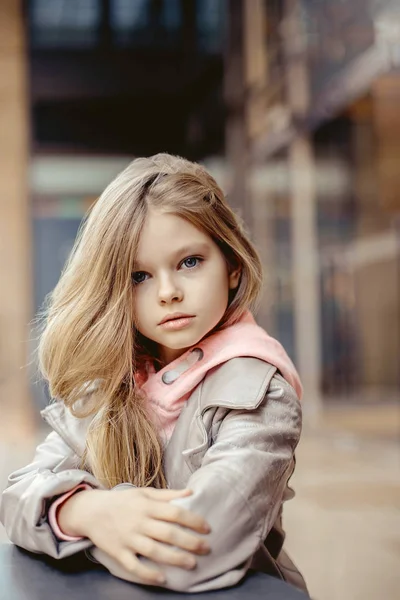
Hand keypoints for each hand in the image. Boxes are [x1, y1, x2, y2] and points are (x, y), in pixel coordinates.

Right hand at [58, 487, 210, 584]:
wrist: (91, 511)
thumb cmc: (122, 501)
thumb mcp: (144, 493)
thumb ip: (167, 494)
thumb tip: (191, 493)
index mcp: (147, 506)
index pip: (175, 512)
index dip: (193, 520)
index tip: (207, 528)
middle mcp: (139, 521)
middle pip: (168, 533)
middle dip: (189, 541)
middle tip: (206, 548)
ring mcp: (128, 538)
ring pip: (154, 551)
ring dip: (174, 558)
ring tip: (191, 563)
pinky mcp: (118, 552)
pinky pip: (134, 566)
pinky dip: (148, 573)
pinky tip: (163, 578)